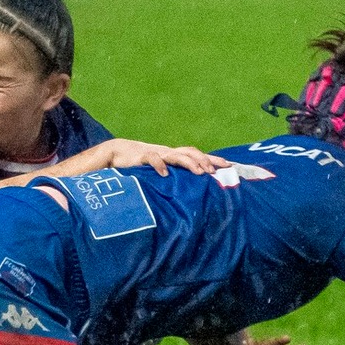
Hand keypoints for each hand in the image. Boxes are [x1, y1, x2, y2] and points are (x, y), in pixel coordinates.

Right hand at [98, 139, 232, 176]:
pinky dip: (159, 165)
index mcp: (173, 156)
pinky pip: (152, 159)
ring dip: (189, 163)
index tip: (229, 165)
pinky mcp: (141, 157)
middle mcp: (167, 153)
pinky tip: (165, 174)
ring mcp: (156, 153)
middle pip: (191, 152)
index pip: (197, 155)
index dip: (213, 158)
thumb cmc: (141, 165)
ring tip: (199, 172)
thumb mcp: (160, 171)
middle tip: (215, 171)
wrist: (116, 153)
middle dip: (205, 160)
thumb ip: (173, 178)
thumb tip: (191, 192)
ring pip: (176, 154)